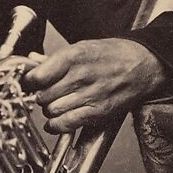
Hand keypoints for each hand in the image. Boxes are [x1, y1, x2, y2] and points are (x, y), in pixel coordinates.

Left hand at [24, 39, 171, 134]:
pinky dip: (56, 125)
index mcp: (74, 56)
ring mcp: (90, 95)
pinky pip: (66, 124)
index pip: (38, 75)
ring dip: (49, 110)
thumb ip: (56, 58)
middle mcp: (81, 76)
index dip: (30, 81)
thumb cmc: (113, 54)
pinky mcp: (98, 112)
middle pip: (43, 95)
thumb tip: (33, 61)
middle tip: (45, 93)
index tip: (30, 82)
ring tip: (56, 104)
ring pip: (52, 110)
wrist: (143, 64)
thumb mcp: (82, 47)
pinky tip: (57, 120)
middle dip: (40, 96)